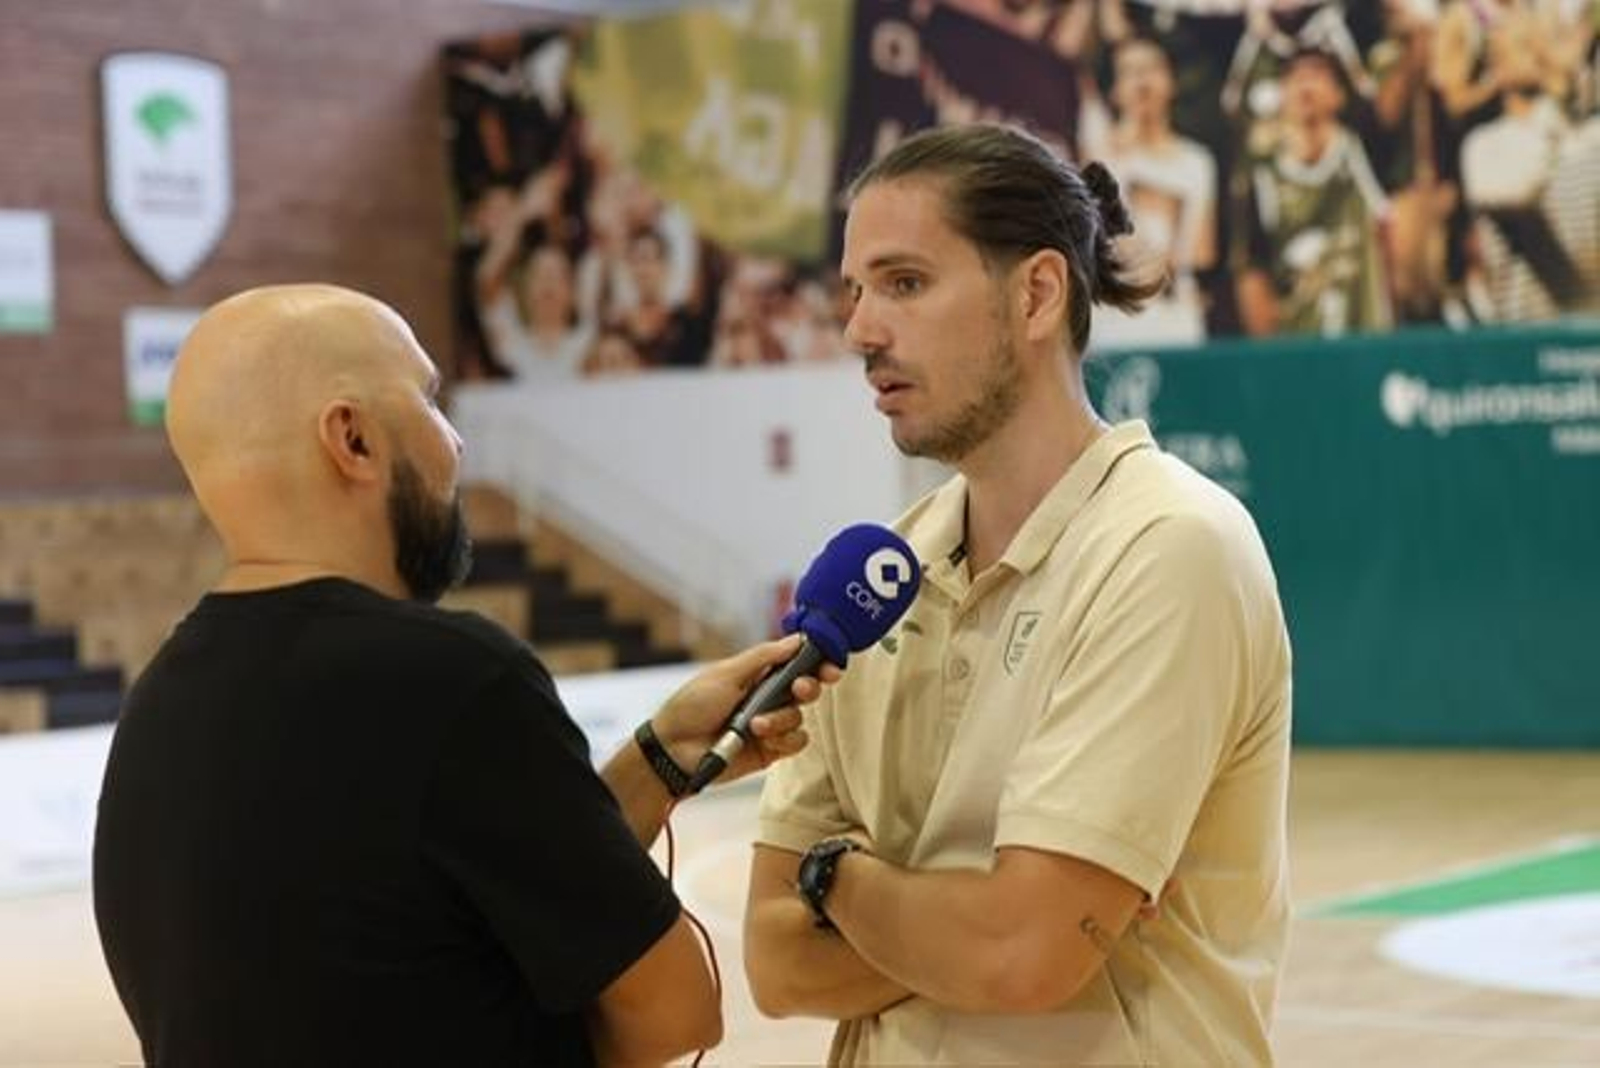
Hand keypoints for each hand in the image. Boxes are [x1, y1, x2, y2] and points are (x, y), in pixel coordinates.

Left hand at [651, 634, 838, 783]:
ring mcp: (771, 724)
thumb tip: (795, 640)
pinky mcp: (771, 750)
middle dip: (808, 687)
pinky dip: (785, 739)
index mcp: (758, 674)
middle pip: (807, 687)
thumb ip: (763, 657)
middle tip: (798, 689)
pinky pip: (796, 742)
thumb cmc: (692, 706)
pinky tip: (763, 739)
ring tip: (755, 725)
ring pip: (800, 717)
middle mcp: (769, 697)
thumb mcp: (726, 674)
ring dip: (782, 719)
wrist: (674, 750)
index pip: (796, 663)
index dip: (817, 661)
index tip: (829, 664)